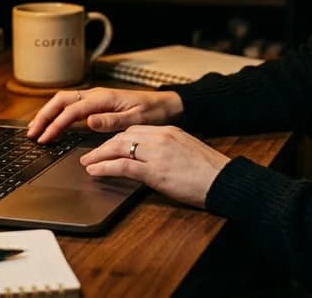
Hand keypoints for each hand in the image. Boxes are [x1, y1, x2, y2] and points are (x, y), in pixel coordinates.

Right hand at [26, 87, 182, 143]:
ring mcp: (95, 98)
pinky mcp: (97, 103)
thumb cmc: (153, 112)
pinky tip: (52, 123)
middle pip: (61, 101)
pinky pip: (71, 105)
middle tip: (31, 133)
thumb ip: (112, 121)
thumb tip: (89, 121)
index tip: (45, 138)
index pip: (72, 111)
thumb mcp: (136, 119)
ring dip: (47, 113)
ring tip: (34, 128)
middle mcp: (96, 95)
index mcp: (103, 98)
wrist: (165, 105)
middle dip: (43, 116)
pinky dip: (57, 113)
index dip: (55, 124)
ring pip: (63, 101)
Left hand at [80, 125, 230, 208]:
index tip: (107, 146)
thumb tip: (152, 158)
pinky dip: (104, 167)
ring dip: (99, 155)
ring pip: (118, 148)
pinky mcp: (155, 171)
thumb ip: (168, 150)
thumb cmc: (210, 172)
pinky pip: (122, 165)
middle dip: (103, 146)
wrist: (224, 180)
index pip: (135, 131)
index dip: (116, 139)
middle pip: (123, 137)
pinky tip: (95, 172)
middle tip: (90, 155)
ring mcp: (157, 153)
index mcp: (169, 131)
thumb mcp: (187, 151)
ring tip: (87, 163)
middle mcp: (160, 137)